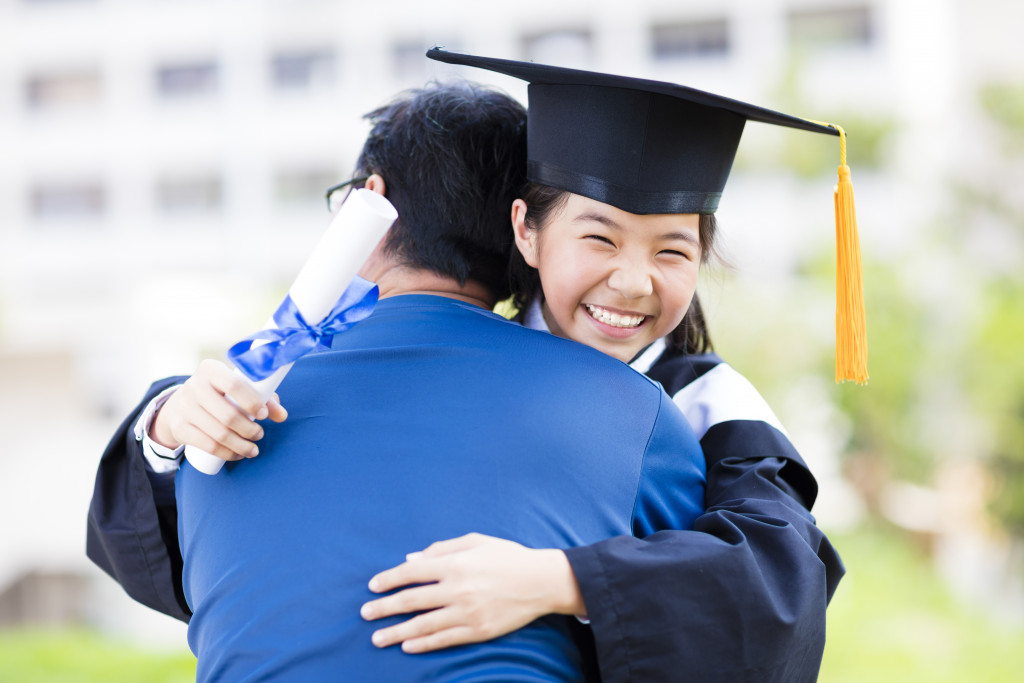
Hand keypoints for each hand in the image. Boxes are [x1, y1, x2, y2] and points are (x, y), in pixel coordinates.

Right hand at [150, 358, 286, 459]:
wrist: (180, 405)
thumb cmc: (219, 394)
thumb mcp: (237, 389)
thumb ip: (264, 397)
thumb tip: (281, 415)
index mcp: (210, 369)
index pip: (234, 384)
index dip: (252, 402)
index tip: (264, 415)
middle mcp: (194, 386)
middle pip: (228, 415)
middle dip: (249, 430)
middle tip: (260, 434)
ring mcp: (184, 408)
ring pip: (219, 434)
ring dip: (241, 445)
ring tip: (253, 448)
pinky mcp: (179, 427)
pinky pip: (207, 445)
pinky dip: (227, 453)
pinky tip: (238, 455)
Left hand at [360, 533, 584, 652]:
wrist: (541, 582)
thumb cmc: (507, 557)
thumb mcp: (475, 541)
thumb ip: (441, 549)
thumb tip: (410, 559)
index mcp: (455, 563)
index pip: (412, 572)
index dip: (389, 579)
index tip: (372, 586)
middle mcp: (458, 588)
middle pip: (412, 600)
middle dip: (385, 608)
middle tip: (365, 614)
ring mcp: (467, 612)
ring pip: (423, 625)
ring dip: (396, 632)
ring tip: (377, 638)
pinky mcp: (477, 630)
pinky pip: (444, 639)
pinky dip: (423, 643)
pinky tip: (407, 646)